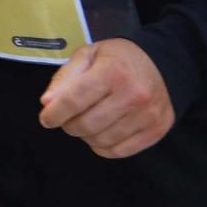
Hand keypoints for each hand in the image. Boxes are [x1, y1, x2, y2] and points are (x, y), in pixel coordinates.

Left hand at [38, 39, 175, 158]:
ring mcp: (148, 115)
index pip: (74, 101)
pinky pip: (121, 151)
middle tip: (66, 119)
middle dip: (69, 125)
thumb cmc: (117, 59)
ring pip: (102, 140)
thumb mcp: (87, 56)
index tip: (45, 119)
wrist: (160, 64)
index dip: (54, 113)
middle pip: (87, 124)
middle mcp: (134, 95)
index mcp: (112, 72)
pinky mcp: (157, 129)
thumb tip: (47, 103)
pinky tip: (98, 135)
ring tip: (83, 123)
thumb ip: (64, 78)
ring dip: (85, 136)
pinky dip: (102, 147)